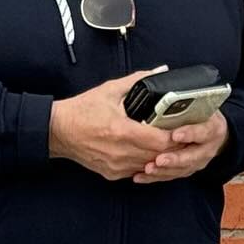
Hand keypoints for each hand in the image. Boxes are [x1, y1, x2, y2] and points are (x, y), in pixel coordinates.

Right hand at [48, 67, 175, 179]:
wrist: (57, 131)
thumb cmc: (82, 110)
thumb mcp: (111, 90)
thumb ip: (139, 80)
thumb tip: (162, 70)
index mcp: (122, 131)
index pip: (160, 141)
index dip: (177, 136)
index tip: (186, 127)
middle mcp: (120, 152)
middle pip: (159, 156)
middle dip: (175, 147)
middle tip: (186, 135)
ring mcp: (115, 166)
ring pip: (150, 165)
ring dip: (163, 157)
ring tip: (174, 144)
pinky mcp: (111, 173)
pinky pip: (137, 171)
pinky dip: (147, 162)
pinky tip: (153, 152)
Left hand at [133, 111, 228, 183]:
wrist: (214, 134)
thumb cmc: (204, 115)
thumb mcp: (203, 105)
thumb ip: (189, 102)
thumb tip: (166, 88)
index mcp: (212, 129)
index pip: (203, 132)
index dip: (189, 134)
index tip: (175, 135)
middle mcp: (207, 148)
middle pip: (191, 156)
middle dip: (174, 159)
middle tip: (159, 160)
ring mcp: (197, 162)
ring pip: (180, 169)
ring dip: (162, 171)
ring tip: (147, 169)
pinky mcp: (186, 170)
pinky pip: (170, 176)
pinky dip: (155, 178)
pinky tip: (140, 176)